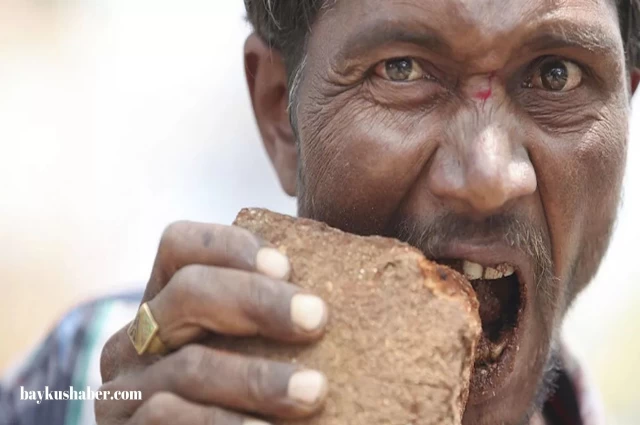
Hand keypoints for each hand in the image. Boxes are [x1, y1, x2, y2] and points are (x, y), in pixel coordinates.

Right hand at [95, 221, 328, 424]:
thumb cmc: (251, 400)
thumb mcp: (253, 350)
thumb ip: (275, 322)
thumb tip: (339, 297)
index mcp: (168, 304)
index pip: (180, 246)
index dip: (229, 245)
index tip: (287, 267)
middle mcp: (137, 339)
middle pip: (188, 292)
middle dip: (257, 300)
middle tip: (318, 318)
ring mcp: (125, 390)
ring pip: (190, 366)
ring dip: (257, 378)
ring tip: (314, 391)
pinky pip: (168, 419)